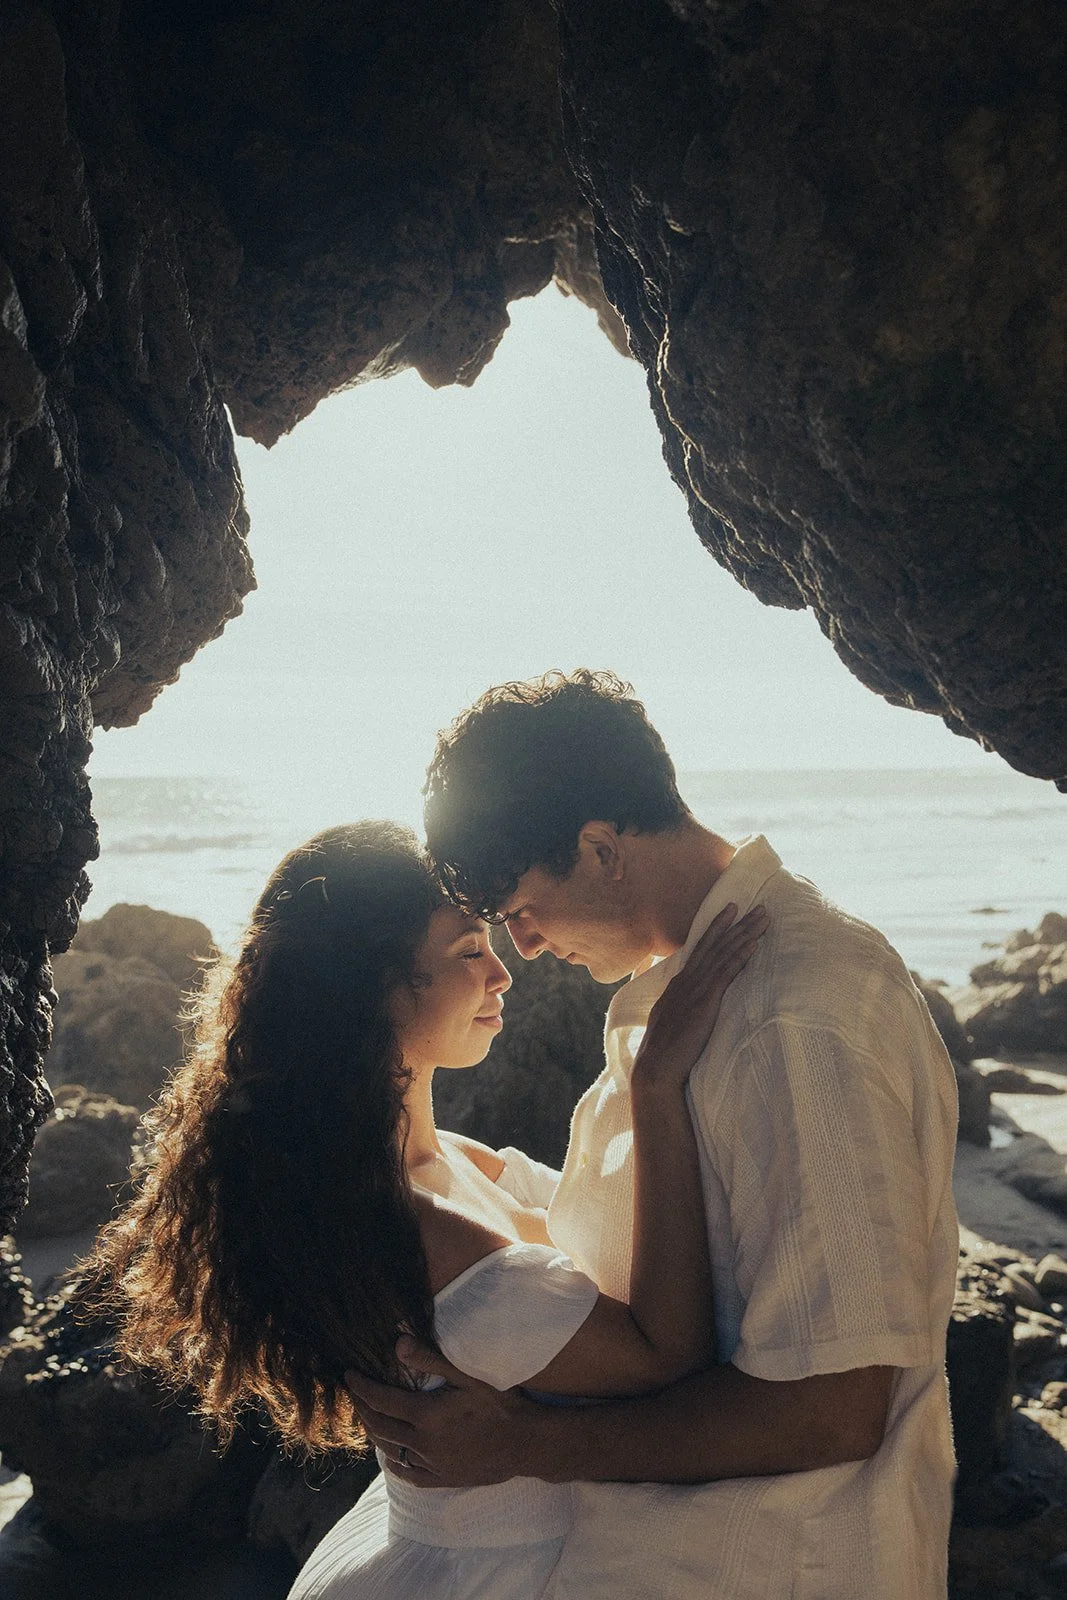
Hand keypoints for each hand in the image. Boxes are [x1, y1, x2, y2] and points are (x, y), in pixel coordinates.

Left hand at [345, 1338, 537, 1487]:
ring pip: (391, 1450)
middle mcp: (424, 1443)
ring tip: (367, 1418)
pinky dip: (395, 1463)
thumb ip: (431, 1360)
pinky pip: (410, 1475)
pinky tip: (391, 1456)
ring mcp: (433, 1464)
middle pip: (380, 1426)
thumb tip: (397, 1344)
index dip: (361, 1387)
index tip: (348, 1375)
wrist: (526, 1443)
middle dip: (362, 1408)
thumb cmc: (500, 1404)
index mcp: (426, 1415)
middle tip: (354, 1394)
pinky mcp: (444, 1479)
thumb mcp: (468, 1375)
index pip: (381, 1400)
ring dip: (375, 1433)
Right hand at [631, 903, 767, 1093]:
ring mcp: (694, 988)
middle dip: (737, 923)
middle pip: (715, 944)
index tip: (731, 911)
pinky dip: (740, 955)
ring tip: (763, 917)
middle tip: (758, 906)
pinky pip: (726, 972)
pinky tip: (754, 944)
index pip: (701, 948)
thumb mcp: (665, 1018)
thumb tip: (673, 993)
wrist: (656, 1068)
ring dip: (745, 933)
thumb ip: (674, 1002)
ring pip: (723, 953)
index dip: (717, 928)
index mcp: (677, 983)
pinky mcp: (704, 1001)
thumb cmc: (662, 1050)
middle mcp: (686, 980)